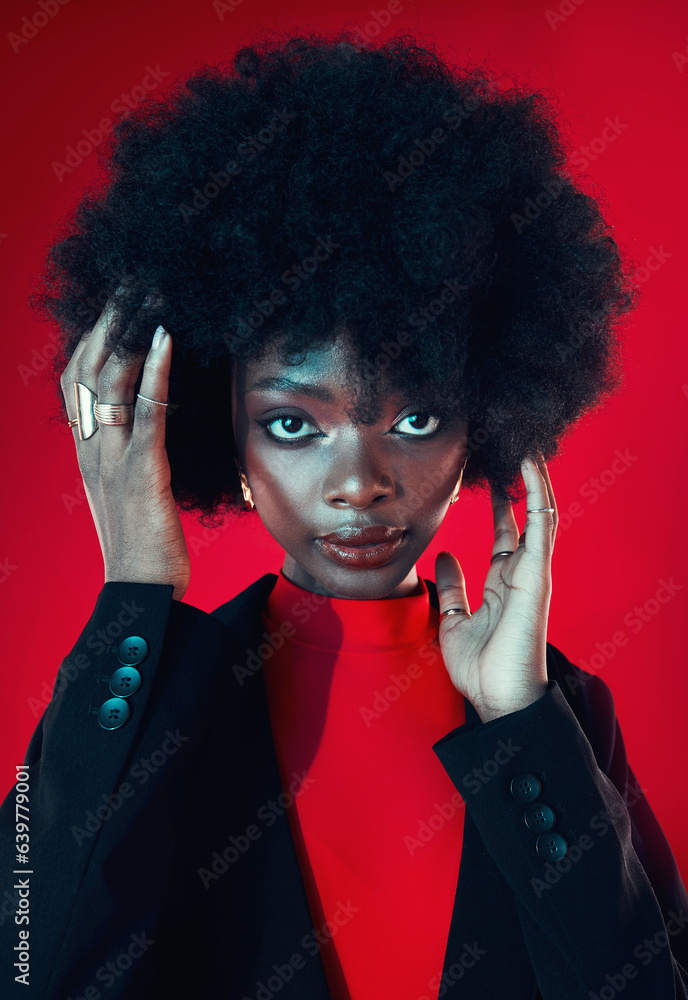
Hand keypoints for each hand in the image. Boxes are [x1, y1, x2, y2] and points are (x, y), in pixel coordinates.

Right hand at [60, 296, 189, 600]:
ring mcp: (110, 459)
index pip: (76, 376)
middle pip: (86, 366)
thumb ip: (128, 449)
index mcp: (86, 449)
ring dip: (129, 331)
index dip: (92, 333)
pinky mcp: (140, 473)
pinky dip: (153, 373)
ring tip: (149, 293)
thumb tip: (147, 415)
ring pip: (107, 380)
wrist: (140, 591)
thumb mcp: (127, 487)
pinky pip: (144, 414)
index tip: (117, 300)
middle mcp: (90, 447)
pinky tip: (165, 340)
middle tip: (134, 279)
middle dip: (108, 318)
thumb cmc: (143, 541)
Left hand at [435, 453, 557, 722]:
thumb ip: (454, 587)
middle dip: (519, 486)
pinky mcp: (537, 574)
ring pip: (540, 514)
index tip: (487, 482)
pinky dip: (538, 493)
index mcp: (504, 583)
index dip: (499, 508)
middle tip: (509, 451)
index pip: (506, 535)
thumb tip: (443, 556)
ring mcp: (533, 572)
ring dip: (534, 479)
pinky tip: (531, 466)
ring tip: (526, 446)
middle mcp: (522, 573)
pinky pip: (542, 525)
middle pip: (525, 518)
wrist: (498, 698)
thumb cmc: (480, 667)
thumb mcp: (455, 619)